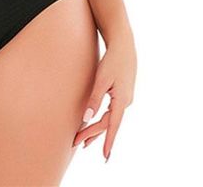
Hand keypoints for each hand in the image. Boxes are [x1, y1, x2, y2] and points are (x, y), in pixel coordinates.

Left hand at [72, 37, 136, 160]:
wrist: (123, 45)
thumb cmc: (112, 60)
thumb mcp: (102, 79)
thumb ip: (95, 98)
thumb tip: (87, 117)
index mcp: (121, 100)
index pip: (113, 126)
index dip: (108, 141)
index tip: (105, 156)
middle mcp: (125, 102)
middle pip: (108, 123)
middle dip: (93, 134)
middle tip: (77, 143)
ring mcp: (124, 98)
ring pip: (109, 118)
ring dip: (97, 128)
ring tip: (85, 141)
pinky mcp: (122, 93)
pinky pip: (111, 111)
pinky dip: (102, 119)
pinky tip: (95, 121)